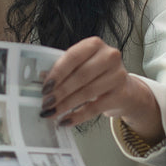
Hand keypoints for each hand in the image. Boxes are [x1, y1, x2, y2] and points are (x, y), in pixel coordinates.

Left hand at [42, 36, 163, 144]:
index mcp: (95, 44)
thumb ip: (63, 69)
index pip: (73, 56)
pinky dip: (78, 116)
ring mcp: (118, 75)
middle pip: (80, 75)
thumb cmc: (97, 75)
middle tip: (46, 103)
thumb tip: (40, 78)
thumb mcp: (81, 66)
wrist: (125, 90)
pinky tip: (66, 120)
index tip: (45, 87)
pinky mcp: (121, 94)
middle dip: (60, 91)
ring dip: (66, 105)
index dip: (57, 73)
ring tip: (52, 113)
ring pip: (87, 92)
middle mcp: (109, 56)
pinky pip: (95, 107)